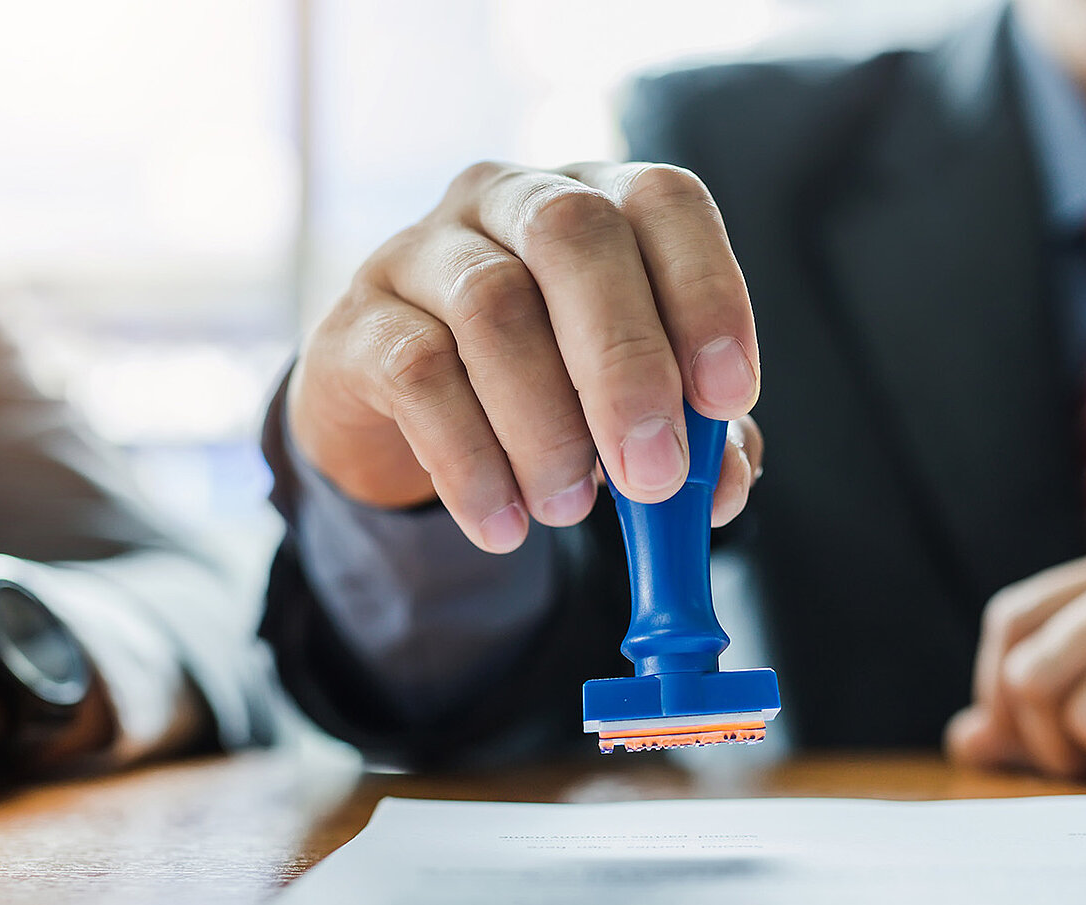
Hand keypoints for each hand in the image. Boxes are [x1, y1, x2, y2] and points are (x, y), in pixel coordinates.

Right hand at [290, 160, 763, 550]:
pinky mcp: (358, 321)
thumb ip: (692, 442)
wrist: (400, 421)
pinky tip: (503, 522)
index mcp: (599, 203)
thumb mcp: (630, 411)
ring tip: (570, 509)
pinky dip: (471, 463)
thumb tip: (720, 487)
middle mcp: (511, 200)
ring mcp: (422, 250)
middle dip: (625, 364)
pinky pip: (418, 376)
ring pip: (492, 307)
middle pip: (572, 236)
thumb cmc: (544, 393)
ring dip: (546, 428)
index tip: (727, 395)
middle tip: (653, 475)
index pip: (662, 202)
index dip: (704, 290)